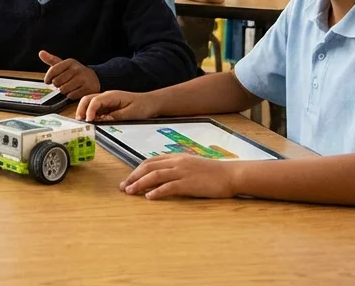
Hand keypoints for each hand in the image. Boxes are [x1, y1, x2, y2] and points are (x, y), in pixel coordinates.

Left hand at [38, 51, 99, 98]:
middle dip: (57, 85)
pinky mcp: (87, 88)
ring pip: (63, 90)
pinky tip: (75, 91)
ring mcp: (83, 79)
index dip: (48, 78)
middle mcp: (76, 69)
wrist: (94, 78)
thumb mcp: (64, 65)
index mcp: (70, 62)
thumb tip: (41, 53)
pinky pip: (71, 96)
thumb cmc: (75, 72)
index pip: (52, 71)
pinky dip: (71, 95)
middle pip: (57, 82)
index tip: (48, 81)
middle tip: (62, 83)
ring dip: (64, 91)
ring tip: (68, 87)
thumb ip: (52, 60)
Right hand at [76, 90, 161, 121]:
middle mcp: (106, 96)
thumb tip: (103, 120)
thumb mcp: (131, 113)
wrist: (150, 103)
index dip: (89, 111)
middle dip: (81, 109)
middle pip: (87, 99)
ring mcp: (106, 100)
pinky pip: (95, 108)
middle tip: (80, 120)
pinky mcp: (107, 106)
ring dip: (84, 111)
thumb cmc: (143, 106)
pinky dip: (90, 114)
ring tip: (82, 121)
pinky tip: (91, 121)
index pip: (95, 101)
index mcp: (112, 95)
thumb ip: (116, 116)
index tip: (88, 120)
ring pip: (89, 103)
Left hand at [121, 154, 238, 199]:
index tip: (128, 179)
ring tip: (130, 192)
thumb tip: (162, 176)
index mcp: (177, 157)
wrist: (232, 175)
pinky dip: (157, 191)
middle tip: (123, 187)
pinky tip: (149, 197)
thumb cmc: (214, 173)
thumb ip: (177, 168)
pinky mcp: (189, 183)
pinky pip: (169, 187)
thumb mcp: (192, 166)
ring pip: (155, 176)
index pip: (151, 161)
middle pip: (148, 167)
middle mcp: (177, 163)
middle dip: (133, 177)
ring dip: (140, 184)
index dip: (137, 170)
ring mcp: (183, 172)